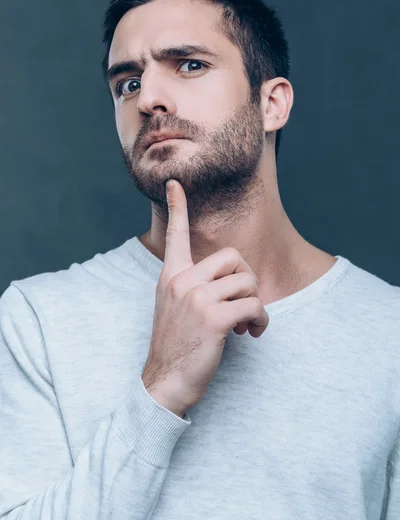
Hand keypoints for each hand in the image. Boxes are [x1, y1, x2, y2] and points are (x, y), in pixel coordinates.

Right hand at [141, 179, 268, 416]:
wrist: (164, 382)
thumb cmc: (176, 346)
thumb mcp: (174, 308)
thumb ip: (192, 286)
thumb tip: (231, 279)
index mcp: (171, 276)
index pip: (174, 235)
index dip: (177, 208)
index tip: (174, 184)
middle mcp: (182, 281)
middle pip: (233, 257)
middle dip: (247, 280)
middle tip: (244, 302)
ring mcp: (196, 298)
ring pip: (247, 282)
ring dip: (256, 305)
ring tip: (247, 324)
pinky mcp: (214, 318)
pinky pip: (253, 306)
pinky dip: (261, 320)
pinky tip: (252, 333)